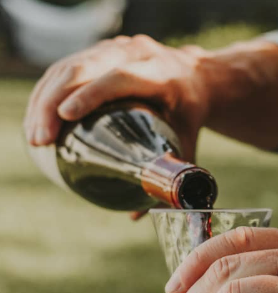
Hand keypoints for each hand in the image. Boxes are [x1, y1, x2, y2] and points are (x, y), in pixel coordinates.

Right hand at [24, 35, 212, 161]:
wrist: (198, 78)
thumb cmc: (191, 113)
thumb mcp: (188, 140)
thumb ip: (171, 176)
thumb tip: (138, 215)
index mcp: (163, 74)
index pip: (121, 78)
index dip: (91, 94)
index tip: (66, 117)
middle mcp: (137, 54)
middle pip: (87, 68)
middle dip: (55, 102)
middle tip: (41, 139)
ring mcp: (117, 49)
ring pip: (70, 65)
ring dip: (44, 98)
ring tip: (35, 135)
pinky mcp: (101, 53)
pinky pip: (67, 66)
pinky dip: (47, 90)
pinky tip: (37, 117)